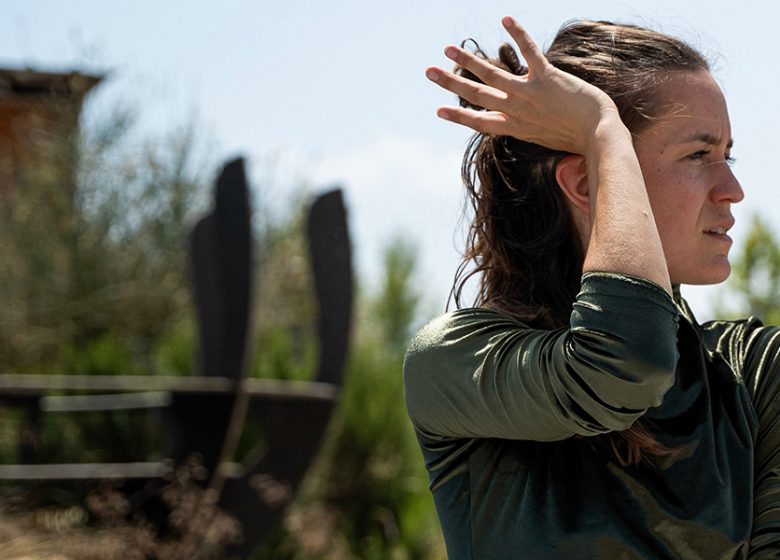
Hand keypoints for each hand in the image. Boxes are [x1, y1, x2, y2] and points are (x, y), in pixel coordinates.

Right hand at [426, 16, 620, 155]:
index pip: (478, 122)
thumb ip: (528, 128)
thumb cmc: (576, 138)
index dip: (457, 116)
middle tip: (428, 71)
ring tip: (449, 49)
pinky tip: (505, 19)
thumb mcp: (544, 139)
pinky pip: (529, 53)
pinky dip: (518, 34)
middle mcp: (515, 111)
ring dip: (468, 61)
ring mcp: (528, 94)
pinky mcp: (547, 78)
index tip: (438, 109)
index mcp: (514, 128)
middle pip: (476, 95)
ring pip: (491, 75)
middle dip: (449, 83)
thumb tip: (516, 124)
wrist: (597, 135)